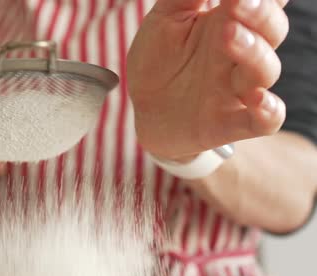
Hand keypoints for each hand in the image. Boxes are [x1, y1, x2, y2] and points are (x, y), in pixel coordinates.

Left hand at [127, 0, 288, 160]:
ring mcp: (238, 89)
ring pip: (265, 69)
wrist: (145, 111)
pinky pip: (265, 120)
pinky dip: (268, 111)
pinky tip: (257, 99)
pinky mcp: (232, 123)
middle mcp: (240, 53)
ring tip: (229, 35)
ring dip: (253, 52)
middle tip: (237, 1)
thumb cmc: (158, 61)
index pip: (262, 1)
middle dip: (260, 13)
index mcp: (227, 22)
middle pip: (271, 30)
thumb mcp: (163, 21)